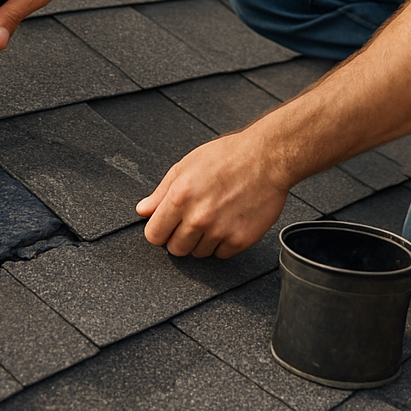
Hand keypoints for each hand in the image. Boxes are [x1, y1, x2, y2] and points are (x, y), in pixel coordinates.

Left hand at [136, 128, 289, 258]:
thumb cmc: (228, 156)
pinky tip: (229, 221)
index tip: (167, 226)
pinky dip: (223, 242)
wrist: (267, 158)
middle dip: (180, 237)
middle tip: (194, 219)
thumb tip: (143, 210)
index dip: (160, 230)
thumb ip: (162, 191)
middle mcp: (198, 217)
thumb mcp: (187, 165)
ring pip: (198, 253)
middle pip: (175, 249)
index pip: (154, 235)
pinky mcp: (239, 240)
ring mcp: (219, 231)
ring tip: (215, 216)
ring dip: (202, 240)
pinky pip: (221, 254)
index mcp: (180, 196)